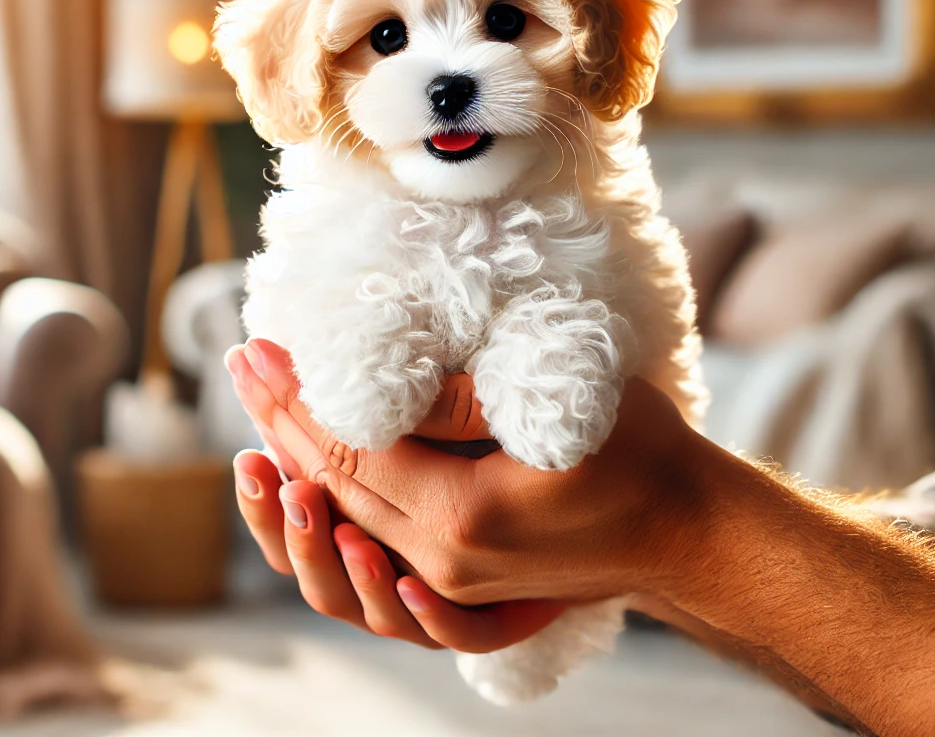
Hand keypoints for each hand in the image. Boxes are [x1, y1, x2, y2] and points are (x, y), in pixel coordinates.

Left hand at [226, 340, 722, 641]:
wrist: (692, 530)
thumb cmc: (638, 451)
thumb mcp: (546, 402)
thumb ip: (451, 397)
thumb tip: (367, 373)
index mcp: (459, 520)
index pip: (348, 452)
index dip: (296, 397)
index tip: (260, 347)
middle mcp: (443, 564)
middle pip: (335, 490)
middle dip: (281, 422)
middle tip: (243, 362)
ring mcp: (452, 586)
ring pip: (346, 530)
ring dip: (298, 474)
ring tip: (263, 425)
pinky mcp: (465, 587)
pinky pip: (378, 557)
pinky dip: (337, 520)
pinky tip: (313, 489)